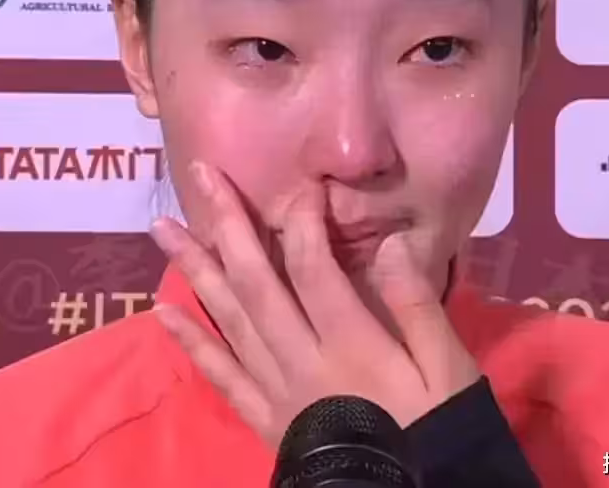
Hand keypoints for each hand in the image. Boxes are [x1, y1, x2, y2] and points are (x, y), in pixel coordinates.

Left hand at [148, 160, 480, 448]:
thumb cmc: (433, 434)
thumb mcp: (448, 372)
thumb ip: (417, 307)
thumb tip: (390, 243)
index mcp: (350, 343)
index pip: (314, 266)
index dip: (304, 219)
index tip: (301, 182)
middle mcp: (300, 357)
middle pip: (256, 280)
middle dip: (228, 224)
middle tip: (200, 174)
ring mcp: (275, 388)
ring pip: (227, 318)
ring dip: (195, 268)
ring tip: (163, 227)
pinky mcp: (263, 416)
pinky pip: (219, 375)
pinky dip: (189, 341)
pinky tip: (161, 311)